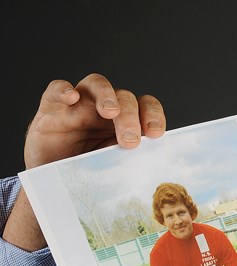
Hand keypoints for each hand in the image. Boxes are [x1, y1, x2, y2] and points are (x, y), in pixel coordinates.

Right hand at [23, 73, 164, 168]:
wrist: (54, 181)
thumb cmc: (88, 173)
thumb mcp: (113, 169)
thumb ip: (130, 163)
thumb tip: (150, 172)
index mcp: (125, 122)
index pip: (146, 106)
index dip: (153, 115)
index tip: (156, 133)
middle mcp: (104, 110)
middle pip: (125, 97)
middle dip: (131, 116)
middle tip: (130, 140)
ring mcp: (78, 106)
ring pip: (96, 84)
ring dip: (107, 95)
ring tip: (110, 112)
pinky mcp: (51, 108)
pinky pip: (56, 89)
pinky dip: (64, 90)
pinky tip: (71, 97)